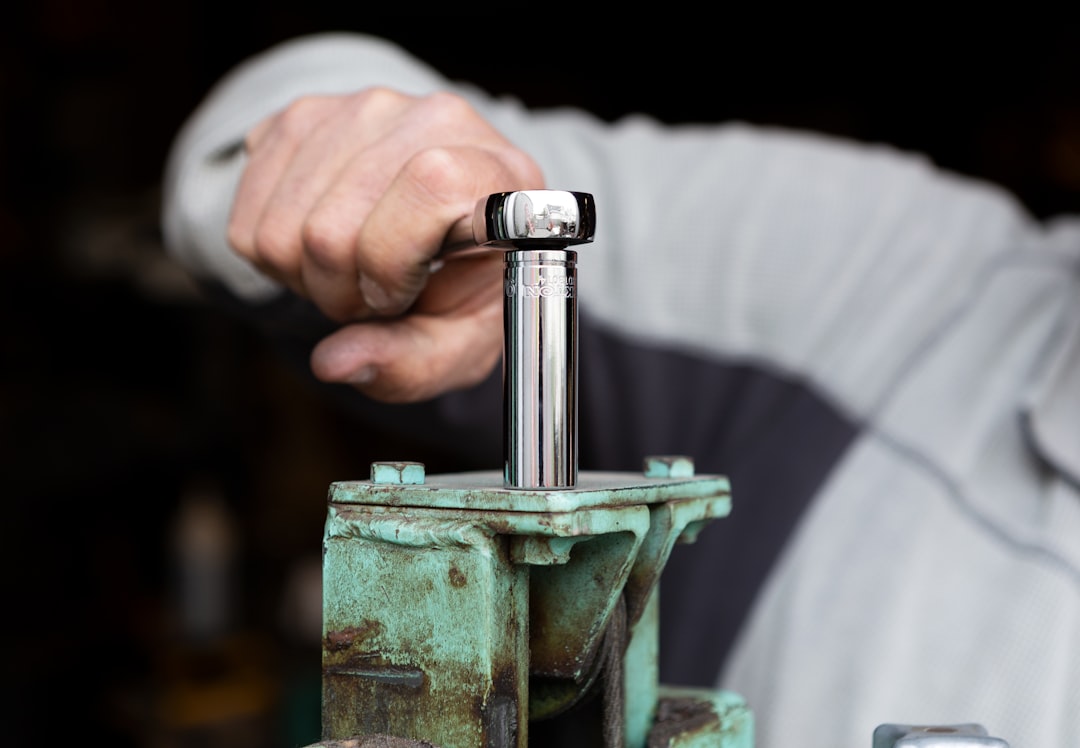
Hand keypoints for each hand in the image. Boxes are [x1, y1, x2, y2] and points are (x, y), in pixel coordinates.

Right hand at [227, 88, 543, 401]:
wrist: (453, 226)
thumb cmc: (467, 288)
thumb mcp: (461, 343)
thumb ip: (409, 364)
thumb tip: (333, 363)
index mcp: (493, 173)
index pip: (427, 185)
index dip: (393, 264)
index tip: (399, 297)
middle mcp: (431, 119)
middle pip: (328, 227)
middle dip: (338, 292)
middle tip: (371, 297)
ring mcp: (362, 108)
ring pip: (278, 224)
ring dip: (302, 272)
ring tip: (351, 270)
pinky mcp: (307, 114)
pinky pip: (247, 204)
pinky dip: (270, 247)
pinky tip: (320, 243)